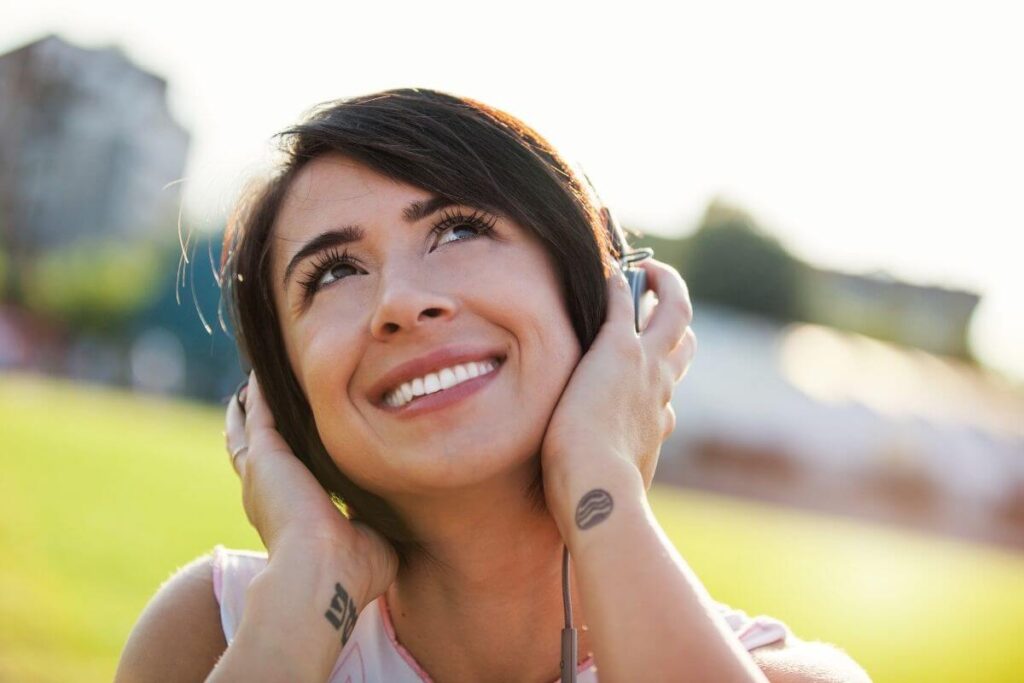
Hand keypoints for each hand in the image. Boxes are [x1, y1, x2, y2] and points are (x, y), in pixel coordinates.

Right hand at [224, 371, 397, 608]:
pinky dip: (261, 391)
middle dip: (259, 423)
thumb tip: (396, 509)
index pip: (283, 478)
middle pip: (256, 447)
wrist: (321, 574)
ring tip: (260, 374)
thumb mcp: (369, 538)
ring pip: (251, 426)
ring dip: (254, 402)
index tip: (295, 436)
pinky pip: (260, 411)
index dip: (285, 456)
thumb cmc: (351, 570)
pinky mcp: (265, 455)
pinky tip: (265, 370)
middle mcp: (268, 493)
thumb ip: (374, 517)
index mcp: (290, 515)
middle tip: (264, 395)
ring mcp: (263, 472)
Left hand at [540, 259, 694, 511]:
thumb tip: (606, 502)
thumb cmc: (597, 502)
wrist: (600, 494)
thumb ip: (616, 482)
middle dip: (677, 319)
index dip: (661, 373)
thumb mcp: (614, 491)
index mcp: (658, 422)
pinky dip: (623, 284)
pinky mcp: (618, 350)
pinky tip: (611, 270)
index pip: (668, 389)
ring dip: (666, 286)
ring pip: (675, 312)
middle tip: (661, 298)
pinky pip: (625, 303)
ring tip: (651, 268)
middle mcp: (662, 390)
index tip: (646, 368)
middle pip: (685, 344)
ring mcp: (646, 367)